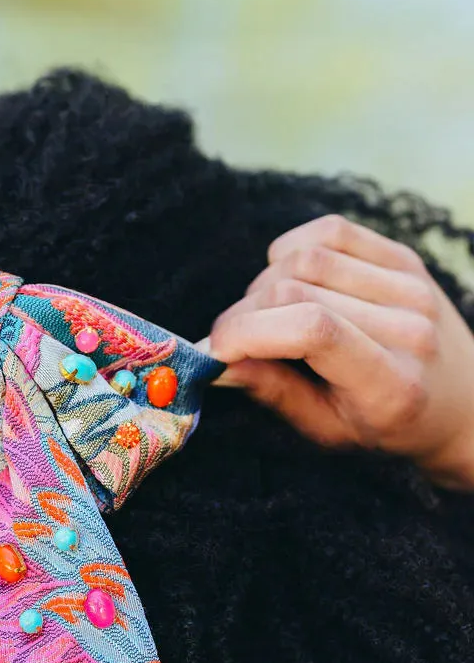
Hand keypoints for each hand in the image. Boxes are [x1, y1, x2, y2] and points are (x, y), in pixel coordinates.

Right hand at [208, 214, 473, 487]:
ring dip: (263, 284)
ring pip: (307, 258)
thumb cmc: (386, 425)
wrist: (461, 402)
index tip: (215, 350)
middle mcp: (407, 327)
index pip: (313, 330)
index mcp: (390, 385)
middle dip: (244, 314)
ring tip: (263, 316)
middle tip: (230, 341)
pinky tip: (290, 281)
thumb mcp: (328, 430)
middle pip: (298, 291)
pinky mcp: (405, 257)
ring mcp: (410, 285)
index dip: (248, 331)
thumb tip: (218, 361)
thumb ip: (275, 393)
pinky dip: (291, 252)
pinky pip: (329, 232)